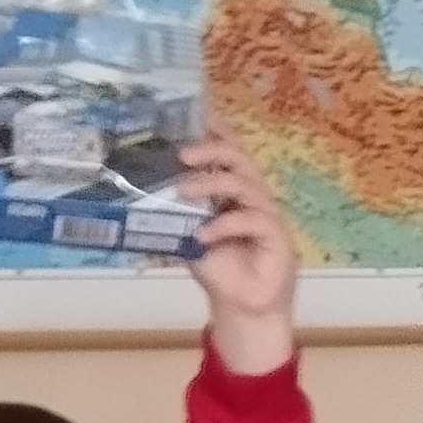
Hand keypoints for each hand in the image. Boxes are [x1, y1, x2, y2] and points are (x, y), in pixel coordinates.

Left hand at [178, 138, 299, 368]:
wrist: (241, 307)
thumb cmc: (218, 268)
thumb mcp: (190, 232)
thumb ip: (180, 210)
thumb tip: (145, 187)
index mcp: (234, 191)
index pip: (231, 152)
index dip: (220, 131)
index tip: (202, 115)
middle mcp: (253, 197)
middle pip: (240, 160)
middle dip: (212, 150)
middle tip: (182, 155)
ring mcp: (267, 215)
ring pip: (246, 185)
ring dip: (212, 183)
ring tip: (183, 192)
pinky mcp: (278, 237)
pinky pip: (252, 220)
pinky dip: (223, 225)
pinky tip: (202, 236)